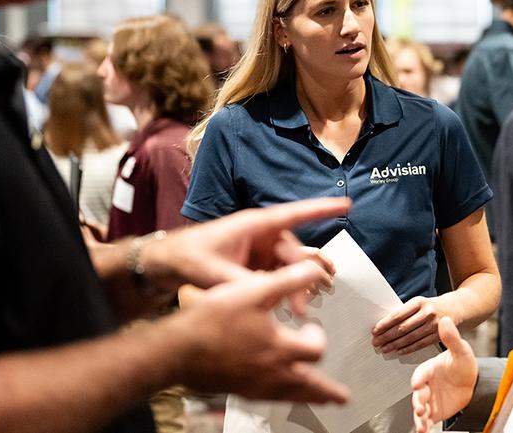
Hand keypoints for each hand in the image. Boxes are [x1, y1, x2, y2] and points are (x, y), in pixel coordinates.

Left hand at [146, 198, 347, 311]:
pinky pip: (278, 276)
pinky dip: (284, 290)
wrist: (165, 266)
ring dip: (296, 286)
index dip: (323, 209)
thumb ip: (245, 284)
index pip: (296, 213)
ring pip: (288, 267)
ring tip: (301, 310)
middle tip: (311, 298)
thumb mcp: (216, 273)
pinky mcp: (253, 266)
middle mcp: (261, 236)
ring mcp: (258, 251)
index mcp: (256, 226)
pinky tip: (288, 308)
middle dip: (306, 274)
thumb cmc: (188, 257)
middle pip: (295, 251)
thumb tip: (270, 294)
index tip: (347, 204)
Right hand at [174, 261, 349, 403]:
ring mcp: (255, 386)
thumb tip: (314, 271)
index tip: (313, 326)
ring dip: (309, 398)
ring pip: (291, 397)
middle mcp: (272, 372)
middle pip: (309, 386)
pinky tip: (280, 394)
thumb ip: (288, 281)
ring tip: (320, 402)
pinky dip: (284, 399)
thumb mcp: (254, 290)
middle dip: (327, 390)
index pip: (316, 348)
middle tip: (341, 398)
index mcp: (280, 348)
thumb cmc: (212, 319)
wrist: (176, 349)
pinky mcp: (239, 391)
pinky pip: (271, 400)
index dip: (318, 335)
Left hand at [372, 296, 444, 354]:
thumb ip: (405, 311)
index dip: (385, 324)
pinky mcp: (438, 336)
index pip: (398, 315)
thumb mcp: (419, 302)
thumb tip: (385, 324)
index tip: (375, 330)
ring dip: (394, 344)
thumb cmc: (432, 305)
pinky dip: (407, 349)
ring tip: (384, 348)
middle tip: (376, 342)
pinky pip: (419, 344)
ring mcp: (434, 325)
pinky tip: (398, 351)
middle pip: (402, 328)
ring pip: (410, 338)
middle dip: (386, 336)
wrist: (456, 308)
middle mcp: (427, 313)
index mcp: (419, 302)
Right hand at [410, 317, 476, 432]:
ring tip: (421, 422)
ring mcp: (429, 399)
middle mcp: (427, 384)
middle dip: (418, 400)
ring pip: (419, 408)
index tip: (418, 383)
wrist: (470, 383)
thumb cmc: (462, 364)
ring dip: (419, 415)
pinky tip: (423, 430)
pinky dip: (423, 425)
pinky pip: (425, 420)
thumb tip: (446, 319)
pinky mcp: (433, 412)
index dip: (419, 378)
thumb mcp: (461, 350)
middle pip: (419, 393)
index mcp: (430, 368)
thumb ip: (452, 338)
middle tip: (420, 406)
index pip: (422, 372)